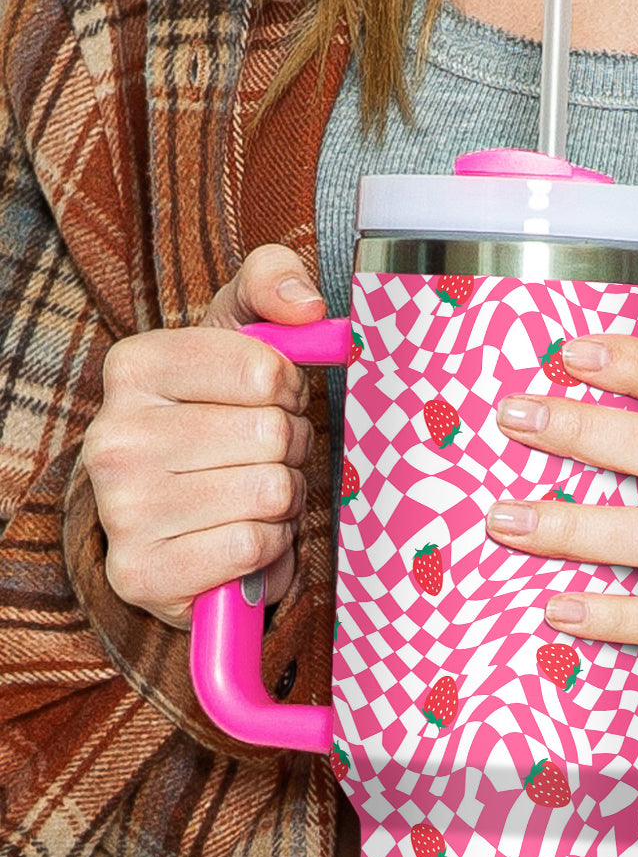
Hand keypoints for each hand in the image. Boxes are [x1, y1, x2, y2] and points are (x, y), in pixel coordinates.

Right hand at [81, 246, 325, 627]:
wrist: (175, 523)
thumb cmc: (217, 420)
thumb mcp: (240, 336)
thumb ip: (272, 284)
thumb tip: (306, 307)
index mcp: (134, 366)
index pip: (264, 370)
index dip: (289, 389)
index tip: (272, 398)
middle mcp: (113, 435)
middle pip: (272, 435)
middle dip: (290, 451)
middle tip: (263, 457)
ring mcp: (121, 508)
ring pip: (269, 493)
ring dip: (283, 501)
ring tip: (251, 497)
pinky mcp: (142, 572)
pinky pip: (254, 548)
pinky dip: (268, 549)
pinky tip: (241, 540)